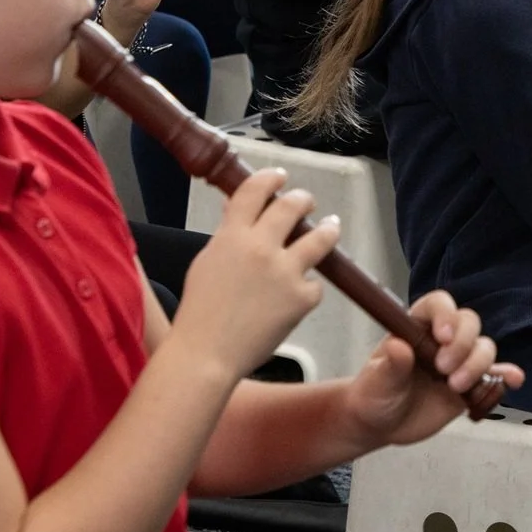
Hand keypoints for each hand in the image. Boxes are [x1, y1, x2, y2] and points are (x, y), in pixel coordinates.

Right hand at [172, 168, 342, 379]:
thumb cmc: (200, 311)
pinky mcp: (302, 298)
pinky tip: (300, 293)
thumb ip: (227, 233)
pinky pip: (314, 284)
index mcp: (232, 235)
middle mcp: (262, 247)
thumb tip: (238, 209)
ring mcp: (285, 272)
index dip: (270, 178)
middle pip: (292, 206)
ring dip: (328, 228)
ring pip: (321, 237)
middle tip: (306, 202)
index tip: (280, 177)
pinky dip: (306, 287)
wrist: (207, 354)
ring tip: (331, 226)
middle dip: (303, 199)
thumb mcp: (207, 262)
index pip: (255, 190)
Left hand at [343, 290, 524, 447]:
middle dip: (463, 345)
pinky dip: (506, 375)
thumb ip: (388, 367)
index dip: (446, 315)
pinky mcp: (471, 384)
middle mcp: (442, 338)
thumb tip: (399, 347)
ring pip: (484, 348)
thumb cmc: (373, 396)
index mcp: (417, 326)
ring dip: (478, 365)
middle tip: (444, 371)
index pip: (439, 305)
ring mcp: (459, 360)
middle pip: (468, 323)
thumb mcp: (375, 383)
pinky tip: (513, 380)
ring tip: (456, 388)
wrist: (382, 425)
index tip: (443, 337)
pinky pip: (495, 375)